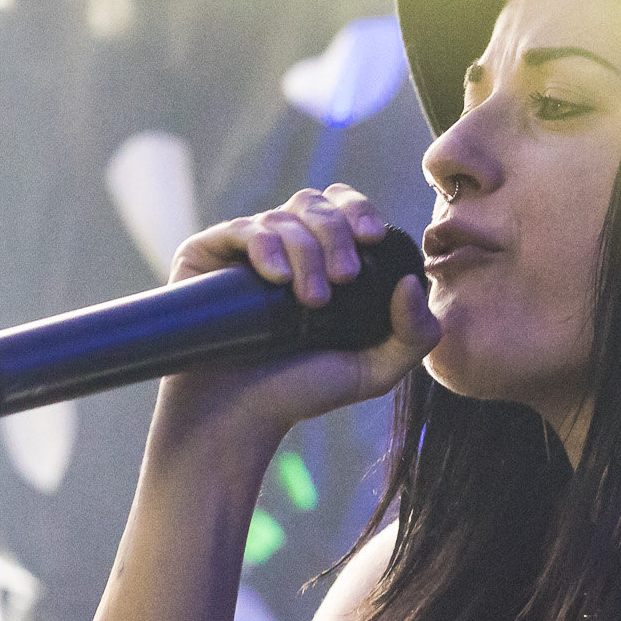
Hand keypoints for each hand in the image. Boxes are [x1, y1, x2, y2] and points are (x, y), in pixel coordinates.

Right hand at [153, 184, 439, 440]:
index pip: (343, 207)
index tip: (373, 238)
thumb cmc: (300, 393)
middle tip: (343, 280)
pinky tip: (275, 277)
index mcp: (321, 258)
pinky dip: (264, 245)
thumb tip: (412, 282)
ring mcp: (242, 249)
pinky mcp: (205, 255)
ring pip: (282, 218)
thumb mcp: (374, 371)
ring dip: (305, 251)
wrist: (236, 416)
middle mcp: (282, 246)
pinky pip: (239, 229)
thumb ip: (415, 335)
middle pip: (315, 204)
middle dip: (336, 235)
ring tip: (310, 301)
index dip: (359, 210)